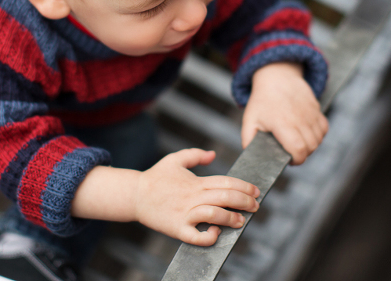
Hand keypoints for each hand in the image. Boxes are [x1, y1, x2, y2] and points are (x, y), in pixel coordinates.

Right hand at [135, 149, 259, 245]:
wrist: (134, 195)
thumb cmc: (155, 177)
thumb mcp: (175, 159)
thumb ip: (195, 154)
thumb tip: (213, 154)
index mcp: (195, 182)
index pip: (226, 181)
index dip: (244, 186)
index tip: (256, 191)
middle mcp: (192, 197)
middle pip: (225, 197)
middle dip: (245, 202)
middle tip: (256, 206)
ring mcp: (185, 213)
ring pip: (213, 214)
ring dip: (230, 218)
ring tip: (241, 221)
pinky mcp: (176, 229)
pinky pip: (195, 236)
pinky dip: (208, 236)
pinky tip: (215, 233)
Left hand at [242, 62, 327, 164]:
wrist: (277, 77)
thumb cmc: (263, 100)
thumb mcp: (250, 119)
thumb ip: (248, 140)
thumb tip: (252, 156)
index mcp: (282, 123)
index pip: (298, 149)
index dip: (296, 160)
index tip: (289, 160)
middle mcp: (299, 118)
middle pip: (311, 147)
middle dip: (302, 155)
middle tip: (291, 153)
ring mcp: (310, 113)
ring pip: (319, 139)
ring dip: (310, 146)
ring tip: (298, 144)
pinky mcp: (317, 109)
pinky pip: (324, 129)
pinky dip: (318, 135)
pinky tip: (307, 135)